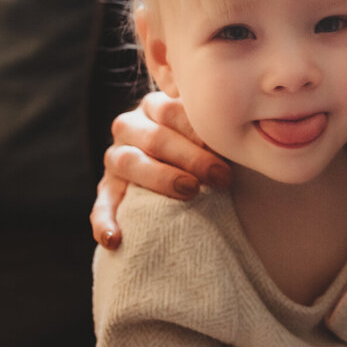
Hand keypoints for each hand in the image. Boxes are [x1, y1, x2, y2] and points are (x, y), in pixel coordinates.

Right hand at [89, 92, 231, 247]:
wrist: (179, 170)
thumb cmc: (203, 150)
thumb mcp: (208, 135)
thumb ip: (217, 130)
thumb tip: (246, 135)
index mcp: (156, 107)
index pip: (173, 111)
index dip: (201, 131)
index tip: (228, 149)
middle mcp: (131, 127)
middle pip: (155, 137)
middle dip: (191, 157)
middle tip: (222, 177)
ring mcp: (115, 157)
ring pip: (127, 162)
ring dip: (160, 178)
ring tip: (190, 192)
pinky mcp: (107, 189)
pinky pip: (101, 204)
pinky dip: (104, 221)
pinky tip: (114, 239)